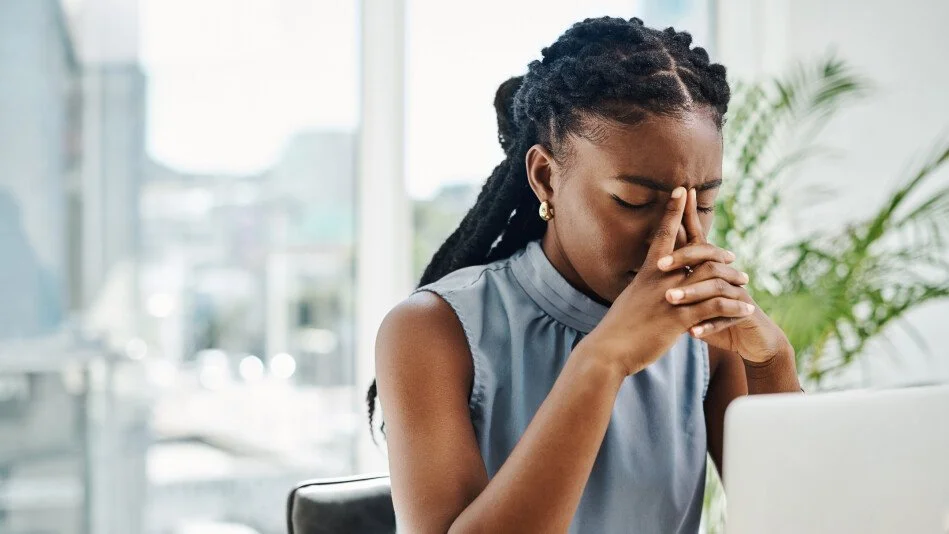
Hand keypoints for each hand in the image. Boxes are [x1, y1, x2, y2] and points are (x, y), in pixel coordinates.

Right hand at [580, 187, 756, 375]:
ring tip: (746, 283)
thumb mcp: (630, 300)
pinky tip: (745, 308)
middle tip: (732, 255)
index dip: (673, 210)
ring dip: (733, 278)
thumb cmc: (616, 329)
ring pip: (712, 278)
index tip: (683, 189)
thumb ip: (644, 290)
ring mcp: (671, 297)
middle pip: (697, 252)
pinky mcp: (680, 319)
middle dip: (718, 250)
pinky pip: (715, 307)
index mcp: (647, 272)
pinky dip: (734, 306)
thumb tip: (648, 286)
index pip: (663, 234)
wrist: (607, 351)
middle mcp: (660, 279)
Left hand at [656, 188, 791, 362]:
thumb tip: (654, 258)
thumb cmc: (713, 313)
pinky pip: (727, 318)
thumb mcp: (694, 295)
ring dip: (692, 292)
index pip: (697, 238)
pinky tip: (693, 331)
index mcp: (709, 267)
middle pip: (707, 258)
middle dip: (683, 258)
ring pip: (715, 287)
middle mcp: (725, 275)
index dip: (689, 217)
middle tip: (660, 265)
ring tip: (670, 299)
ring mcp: (737, 293)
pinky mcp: (744, 314)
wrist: (749, 337)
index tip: (679, 196)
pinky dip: (708, 325)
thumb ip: (679, 277)